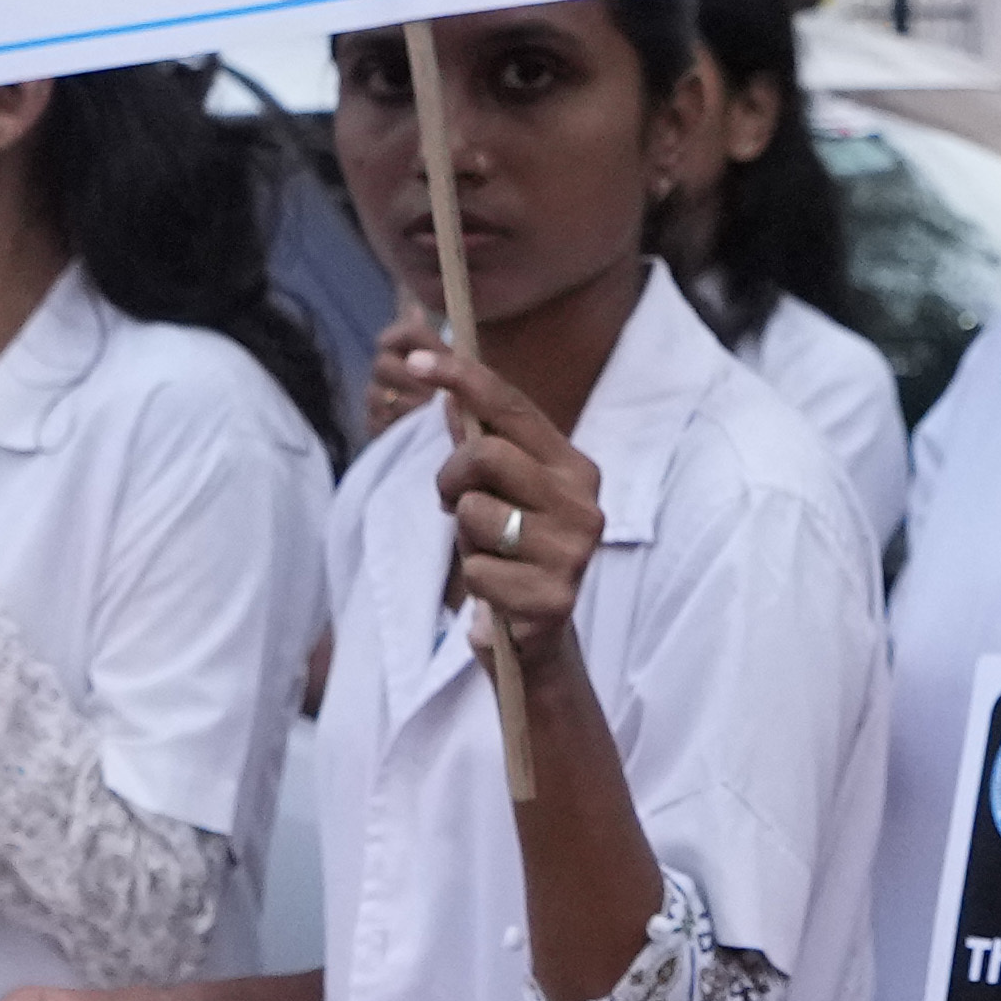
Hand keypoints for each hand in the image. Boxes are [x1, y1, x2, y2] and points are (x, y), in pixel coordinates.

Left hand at [382, 325, 602, 661]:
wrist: (535, 642)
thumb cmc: (511, 557)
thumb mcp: (494, 495)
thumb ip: (480, 446)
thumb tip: (451, 395)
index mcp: (574, 468)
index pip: (513, 408)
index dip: (463, 378)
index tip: (416, 358)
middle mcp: (584, 504)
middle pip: (487, 456)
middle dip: (450, 479)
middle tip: (452, 505)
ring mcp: (573, 552)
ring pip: (475, 514)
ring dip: (464, 538)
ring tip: (488, 556)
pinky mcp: (555, 598)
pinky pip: (479, 570)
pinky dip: (476, 583)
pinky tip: (499, 595)